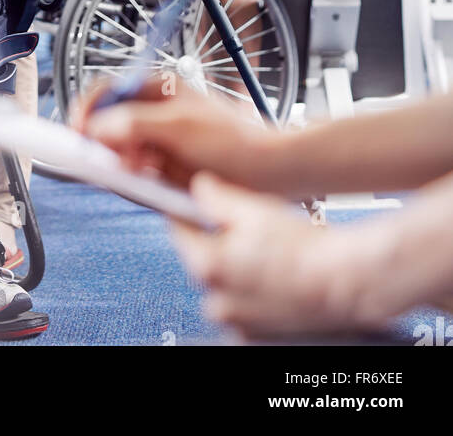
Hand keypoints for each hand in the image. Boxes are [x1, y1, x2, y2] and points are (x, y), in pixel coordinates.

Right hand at [74, 77, 270, 190]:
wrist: (269, 172)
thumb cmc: (234, 141)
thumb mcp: (180, 127)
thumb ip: (136, 124)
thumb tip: (100, 126)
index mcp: (157, 88)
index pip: (107, 90)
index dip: (88, 108)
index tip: (77, 132)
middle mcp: (154, 112)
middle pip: (108, 122)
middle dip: (103, 140)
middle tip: (106, 158)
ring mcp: (158, 140)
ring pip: (119, 150)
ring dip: (119, 161)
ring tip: (136, 170)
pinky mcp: (164, 167)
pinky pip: (134, 172)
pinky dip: (133, 177)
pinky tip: (146, 179)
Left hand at [173, 173, 387, 336]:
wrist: (346, 283)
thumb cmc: (305, 250)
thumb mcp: (254, 208)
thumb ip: (215, 197)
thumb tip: (199, 189)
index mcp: (208, 266)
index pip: (180, 231)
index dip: (187, 211)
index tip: (191, 202)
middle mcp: (218, 301)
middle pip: (205, 260)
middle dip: (220, 242)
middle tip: (248, 228)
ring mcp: (239, 323)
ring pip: (227, 286)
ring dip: (239, 270)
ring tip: (270, 254)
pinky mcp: (258, 337)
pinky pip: (246, 308)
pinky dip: (255, 294)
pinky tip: (277, 278)